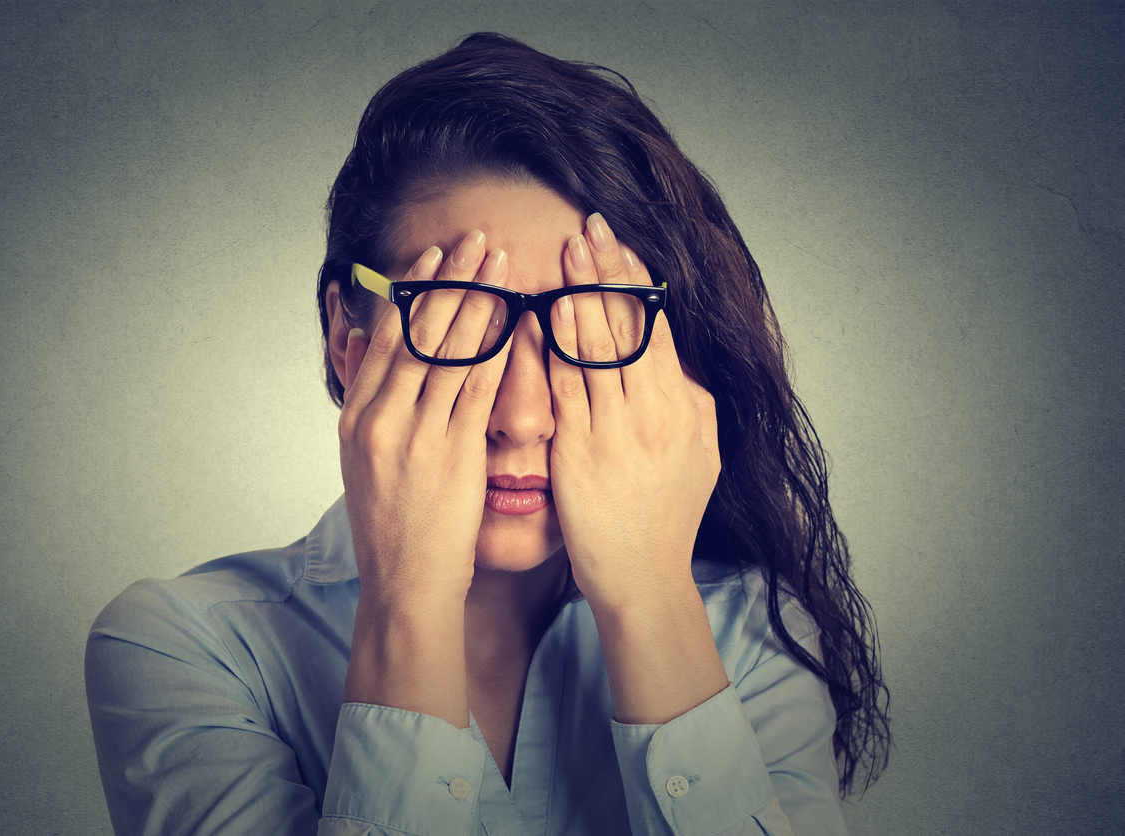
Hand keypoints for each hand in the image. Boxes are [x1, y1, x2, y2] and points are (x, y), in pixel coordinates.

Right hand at [338, 230, 512, 602]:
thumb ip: (375, 406)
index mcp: (357, 417)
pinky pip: (478, 387)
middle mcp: (380, 417)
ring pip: (449, 349)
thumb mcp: (365, 462)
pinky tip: (517, 318)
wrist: (402, 586)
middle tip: (476, 240)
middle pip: (418, 331)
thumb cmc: (393, 529)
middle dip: (451, 280)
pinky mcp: (451, 454)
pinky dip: (498, 347)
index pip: (386, 337)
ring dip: (479, 300)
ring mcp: (414, 433)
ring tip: (500, 262)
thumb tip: (380, 354)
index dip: (413, 292)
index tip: (435, 256)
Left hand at [547, 213, 721, 611]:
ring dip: (583, 295)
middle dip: (608, 273)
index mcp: (681, 408)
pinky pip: (569, 390)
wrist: (644, 577)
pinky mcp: (582, 453)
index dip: (638, 282)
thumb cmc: (668, 519)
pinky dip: (560, 348)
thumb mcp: (700, 455)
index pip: (657, 328)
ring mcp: (617, 432)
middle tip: (589, 228)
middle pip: (629, 326)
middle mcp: (653, 413)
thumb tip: (677, 359)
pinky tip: (549, 312)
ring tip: (569, 254)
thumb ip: (690, 403)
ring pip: (600, 348)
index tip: (620, 243)